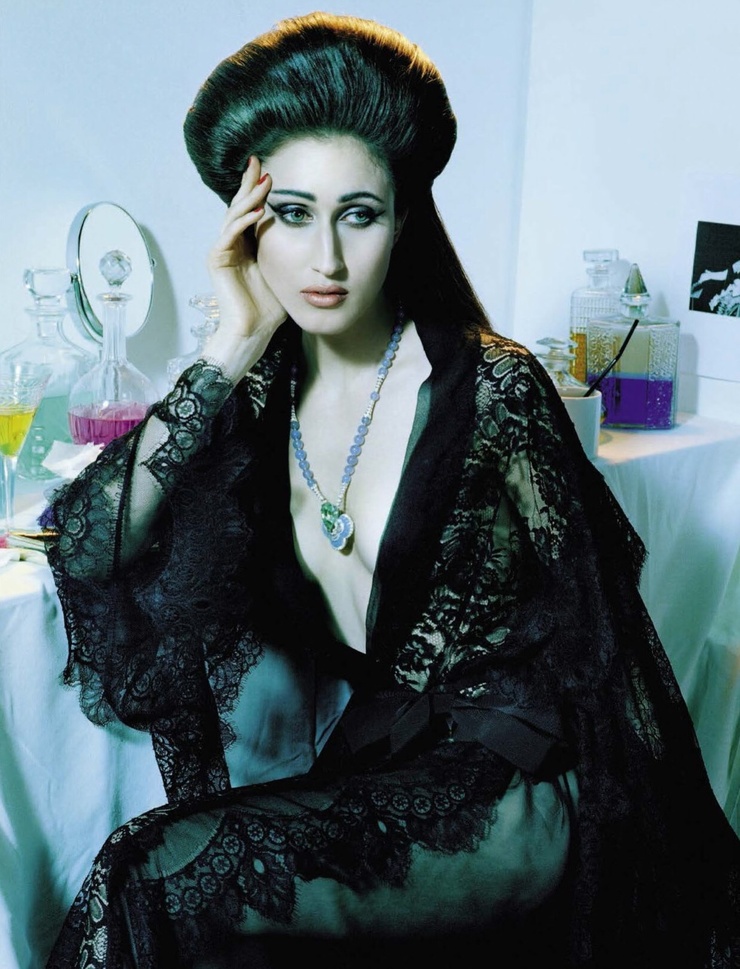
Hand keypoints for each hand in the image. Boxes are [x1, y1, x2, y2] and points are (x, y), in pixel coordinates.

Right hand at [207, 156, 286, 346]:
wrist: (252, 332)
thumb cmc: (270, 309)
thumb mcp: (285, 273)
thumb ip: (289, 253)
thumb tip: (313, 238)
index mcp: (247, 246)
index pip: (251, 210)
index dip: (259, 190)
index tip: (272, 169)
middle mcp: (232, 244)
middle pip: (239, 205)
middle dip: (249, 183)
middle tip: (259, 160)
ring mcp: (222, 250)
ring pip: (235, 214)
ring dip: (250, 196)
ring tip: (264, 181)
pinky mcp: (217, 259)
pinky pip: (230, 234)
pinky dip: (243, 220)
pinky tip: (258, 210)